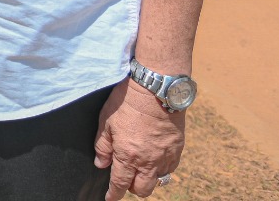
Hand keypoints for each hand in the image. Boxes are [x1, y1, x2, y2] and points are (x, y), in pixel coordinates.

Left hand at [95, 79, 184, 199]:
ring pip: (157, 181)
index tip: (110, 198)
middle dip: (131, 188)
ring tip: (139, 166)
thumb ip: (103, 146)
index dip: (114, 194)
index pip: (120, 183)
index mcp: (128, 155)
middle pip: (142, 190)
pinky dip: (161, 168)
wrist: (155, 89)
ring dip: (147, 178)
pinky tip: (153, 158)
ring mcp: (165, 156)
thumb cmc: (127, 102)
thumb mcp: (106, 122)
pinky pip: (170, 168)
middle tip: (125, 177)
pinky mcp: (177, 149)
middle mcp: (148, 161)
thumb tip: (101, 163)